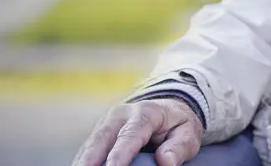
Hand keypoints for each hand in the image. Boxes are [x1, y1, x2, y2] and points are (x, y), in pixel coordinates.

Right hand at [73, 97, 202, 165]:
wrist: (166, 109)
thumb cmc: (177, 125)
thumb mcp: (188, 133)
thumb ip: (178, 147)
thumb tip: (166, 161)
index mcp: (144, 113)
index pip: (130, 135)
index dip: (120, 154)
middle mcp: (120, 116)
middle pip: (102, 138)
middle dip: (91, 158)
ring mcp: (107, 124)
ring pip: (91, 144)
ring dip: (83, 161)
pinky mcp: (100, 133)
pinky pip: (88, 149)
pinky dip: (83, 161)